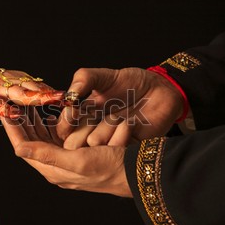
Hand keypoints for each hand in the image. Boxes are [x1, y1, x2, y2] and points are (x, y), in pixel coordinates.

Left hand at [1, 109, 131, 196]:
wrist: (135, 174)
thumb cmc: (108, 168)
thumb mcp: (77, 161)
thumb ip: (47, 155)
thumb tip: (18, 149)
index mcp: (51, 168)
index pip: (23, 145)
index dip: (12, 128)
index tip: (3, 110)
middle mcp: (55, 164)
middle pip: (30, 140)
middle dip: (20, 122)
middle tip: (11, 103)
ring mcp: (64, 157)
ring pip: (41, 136)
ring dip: (32, 121)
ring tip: (23, 105)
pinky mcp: (75, 151)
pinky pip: (56, 136)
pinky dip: (48, 124)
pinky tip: (45, 114)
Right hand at [58, 67, 184, 148]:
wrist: (161, 90)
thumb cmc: (132, 82)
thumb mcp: (104, 76)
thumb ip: (83, 79)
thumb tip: (69, 95)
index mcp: (82, 115)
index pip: (63, 128)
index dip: (65, 123)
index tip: (74, 111)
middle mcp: (93, 131)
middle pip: (73, 143)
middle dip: (84, 128)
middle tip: (97, 114)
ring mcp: (109, 141)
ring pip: (94, 143)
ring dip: (107, 126)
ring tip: (119, 115)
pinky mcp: (126, 148)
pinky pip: (116, 148)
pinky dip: (123, 132)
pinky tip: (131, 122)